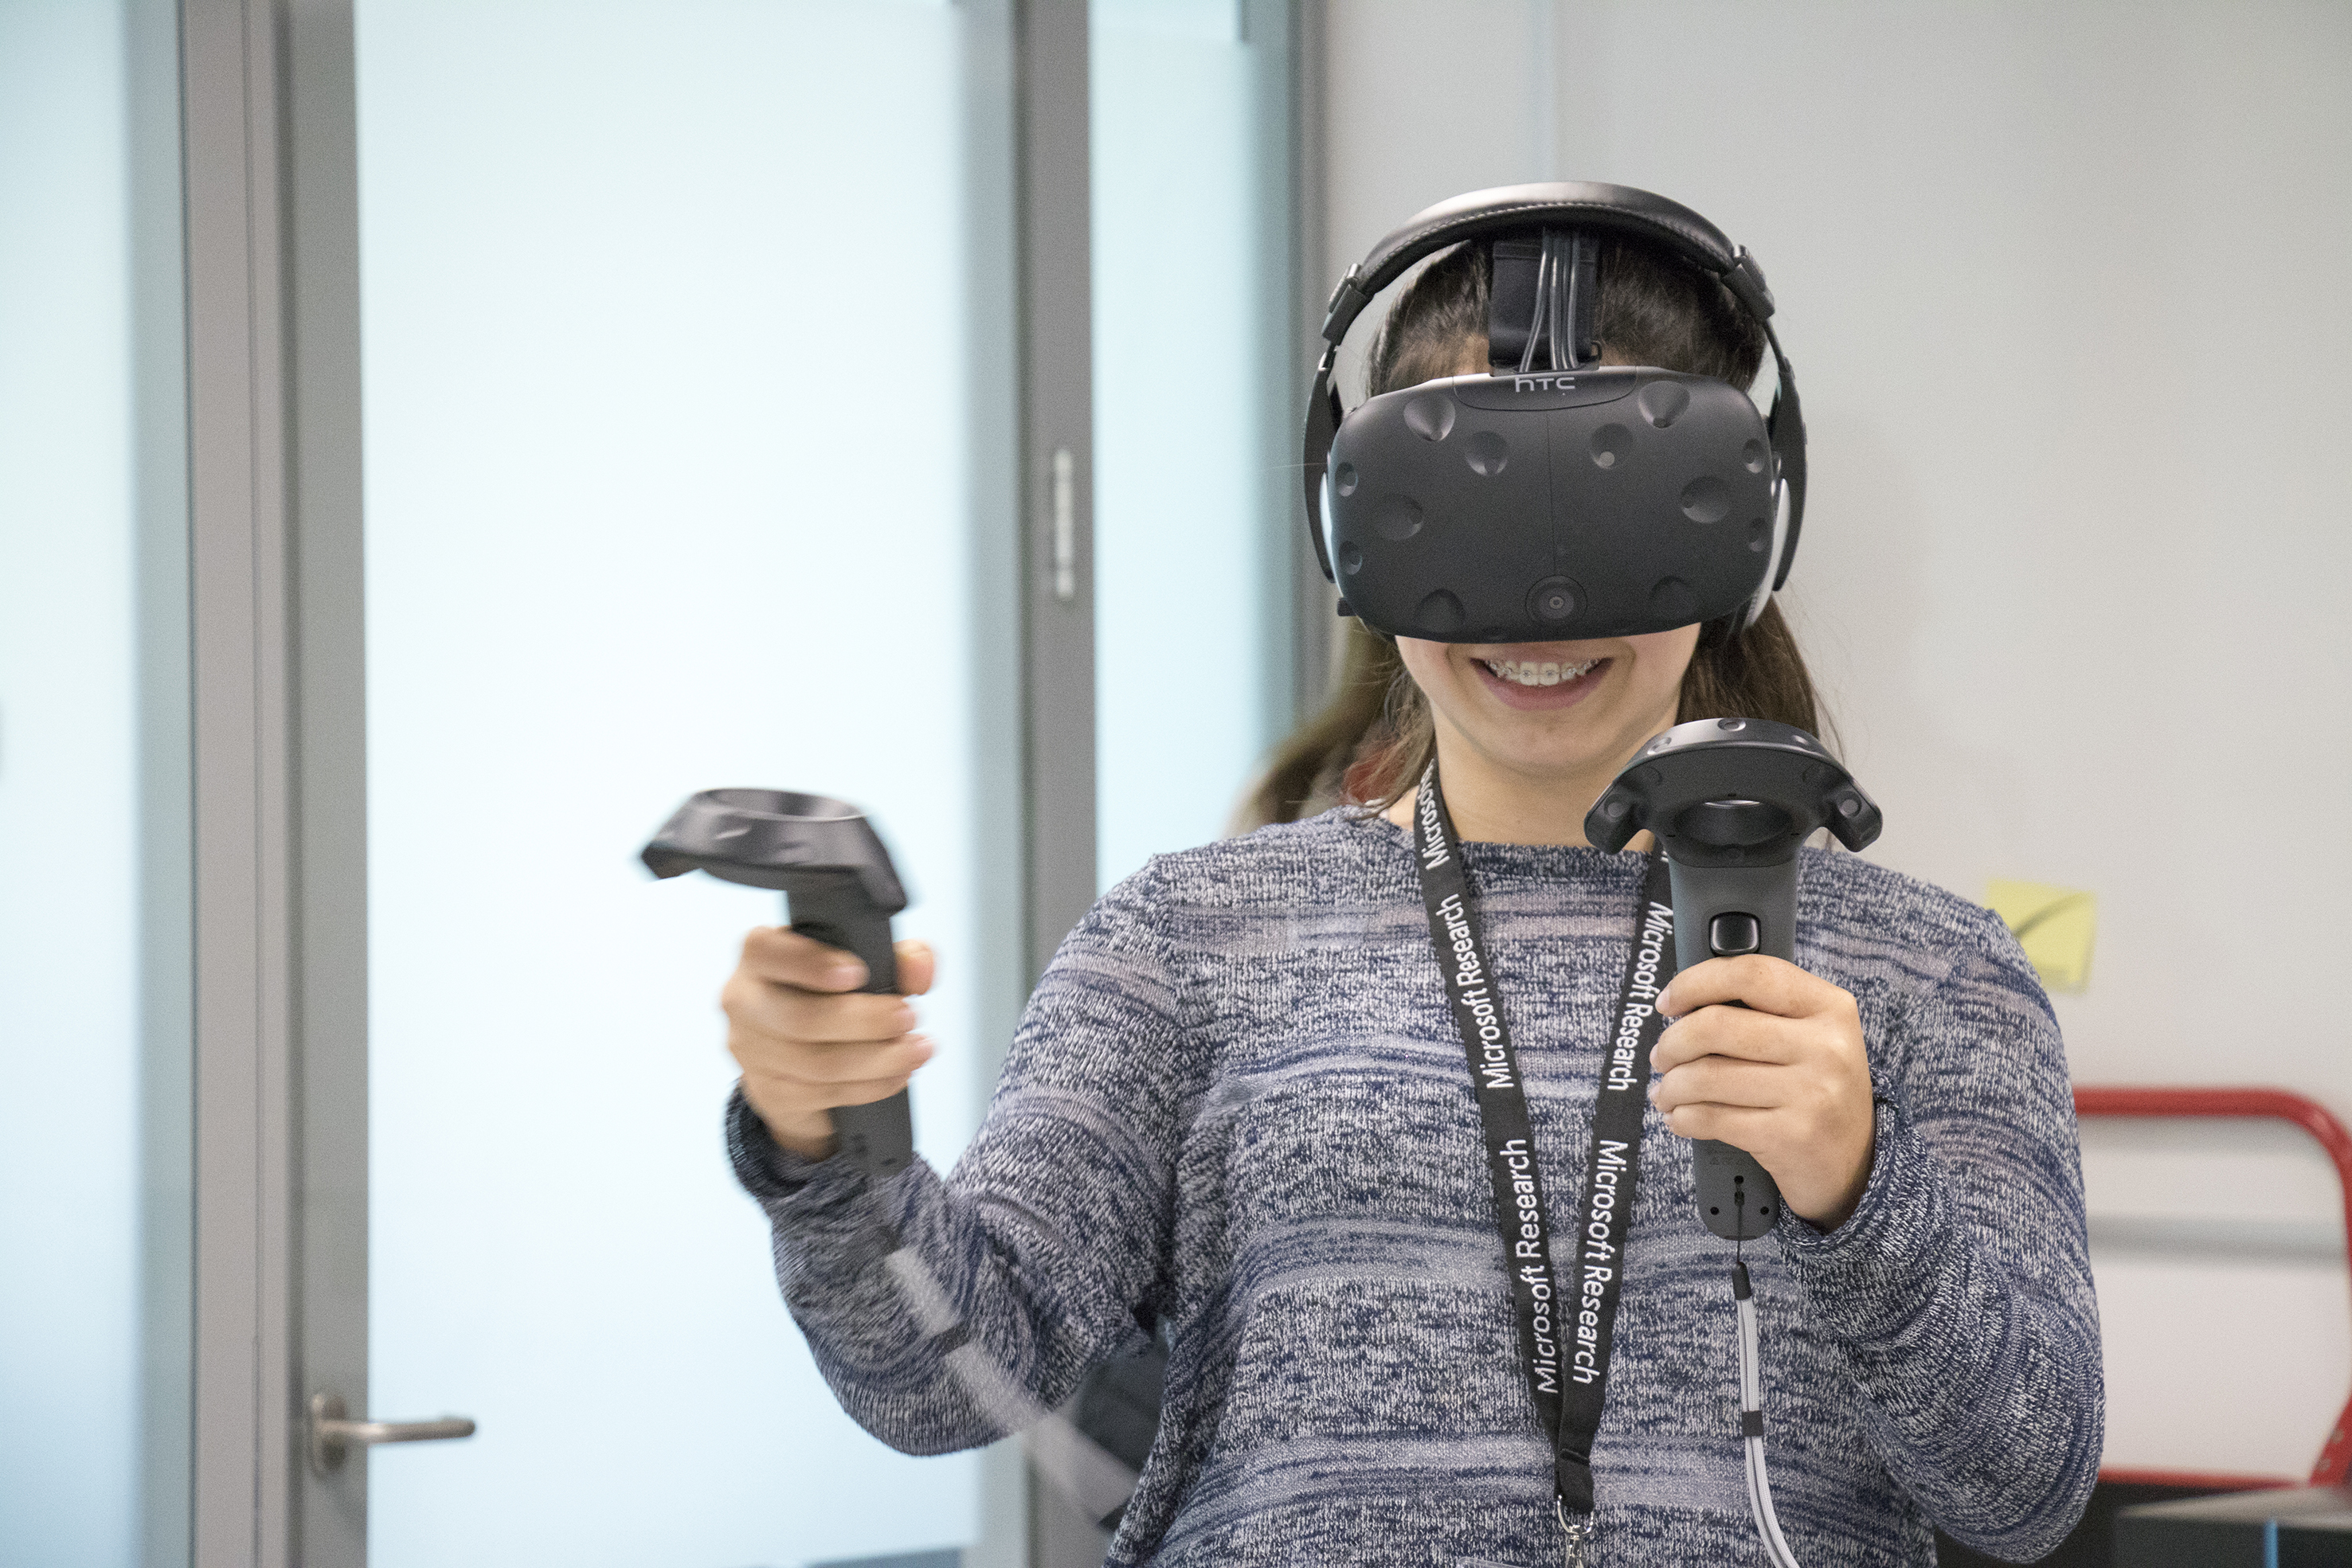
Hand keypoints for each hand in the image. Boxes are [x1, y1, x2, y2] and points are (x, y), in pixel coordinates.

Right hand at [721, 929, 936, 1159]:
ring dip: (878, 1059)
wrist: (801, 1058)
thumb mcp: (866, 965)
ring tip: (916, 1049)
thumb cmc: (830, 997)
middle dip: (866, 1021)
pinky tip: (896, 1074)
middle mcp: (744, 1000)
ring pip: (816, 1062)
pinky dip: (870, 1086)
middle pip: (800, 1017)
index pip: (769, 951)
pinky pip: (822, 1093)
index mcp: (759, 954)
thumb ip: (898, 957)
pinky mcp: (768, 1091)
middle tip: (908, 1016)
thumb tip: (919, 966)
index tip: (857, 973)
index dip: (811, 963)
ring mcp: (750, 1050)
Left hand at [1650, 956, 1874, 1229]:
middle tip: (1661, 1057)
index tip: (1668, 1001)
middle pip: (1717, 1025)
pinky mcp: (1791, 1136)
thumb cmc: (1817, 1091)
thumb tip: (1683, 1004)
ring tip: (1666, 1092)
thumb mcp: (1810, 1039)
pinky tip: (1680, 1118)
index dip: (1696, 982)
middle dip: (1672, 1042)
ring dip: (1671, 1086)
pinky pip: (1713, 1118)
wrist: (1855, 1166)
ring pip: (1707, 1076)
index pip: (1751, 974)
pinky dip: (1683, 1118)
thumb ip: (1761, 1012)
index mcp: (1829, 1007)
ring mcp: (1812, 1093)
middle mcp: (1826, 1046)